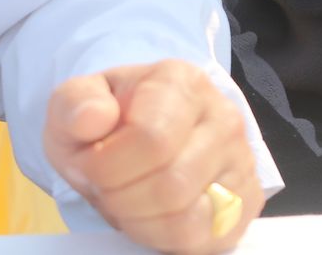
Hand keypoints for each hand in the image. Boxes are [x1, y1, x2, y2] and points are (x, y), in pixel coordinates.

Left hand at [44, 59, 264, 254]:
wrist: (133, 136)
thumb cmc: (106, 120)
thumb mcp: (75, 104)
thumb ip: (74, 103)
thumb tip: (93, 117)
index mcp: (181, 82)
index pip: (152, 139)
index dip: (109, 165)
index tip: (90, 163)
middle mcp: (223, 118)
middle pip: (172, 185)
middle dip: (121, 198)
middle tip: (105, 187)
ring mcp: (241, 162)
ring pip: (190, 219)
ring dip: (140, 221)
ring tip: (126, 199)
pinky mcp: (247, 203)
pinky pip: (205, 241)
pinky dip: (164, 238)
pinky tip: (149, 215)